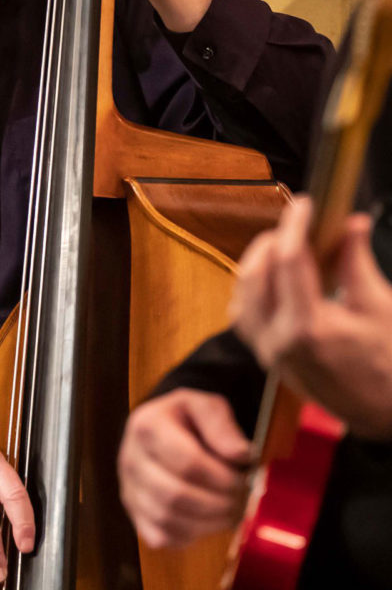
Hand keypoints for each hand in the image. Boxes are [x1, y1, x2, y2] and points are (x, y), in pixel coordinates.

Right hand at [118, 389, 250, 547]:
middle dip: (217, 503)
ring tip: (229, 511)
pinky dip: (188, 536)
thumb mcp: (205, 405)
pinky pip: (161, 537)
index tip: (243, 477)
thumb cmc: (186, 419)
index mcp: (146, 425)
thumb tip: (241, 454)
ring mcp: (129, 488)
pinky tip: (205, 520)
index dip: (222, 477)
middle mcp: (130, 458)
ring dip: (207, 523)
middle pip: (175, 494)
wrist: (162, 429)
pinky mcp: (134, 513)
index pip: (187, 462)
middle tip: (241, 499)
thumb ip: (222, 423)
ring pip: (167, 520)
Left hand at [231, 195, 391, 438]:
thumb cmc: (389, 366)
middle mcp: (278, 340)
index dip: (294, 225)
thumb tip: (352, 222)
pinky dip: (250, 288)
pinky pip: (241, 314)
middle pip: (256, 273)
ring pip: (241, 292)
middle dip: (272, 241)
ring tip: (284, 246)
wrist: (384, 414)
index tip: (305, 204)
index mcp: (309, 328)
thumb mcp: (380, 308)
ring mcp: (265, 351)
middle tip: (297, 224)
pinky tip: (270, 276)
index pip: (288, 261)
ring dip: (258, 262)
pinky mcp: (263, 356)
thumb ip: (356, 261)